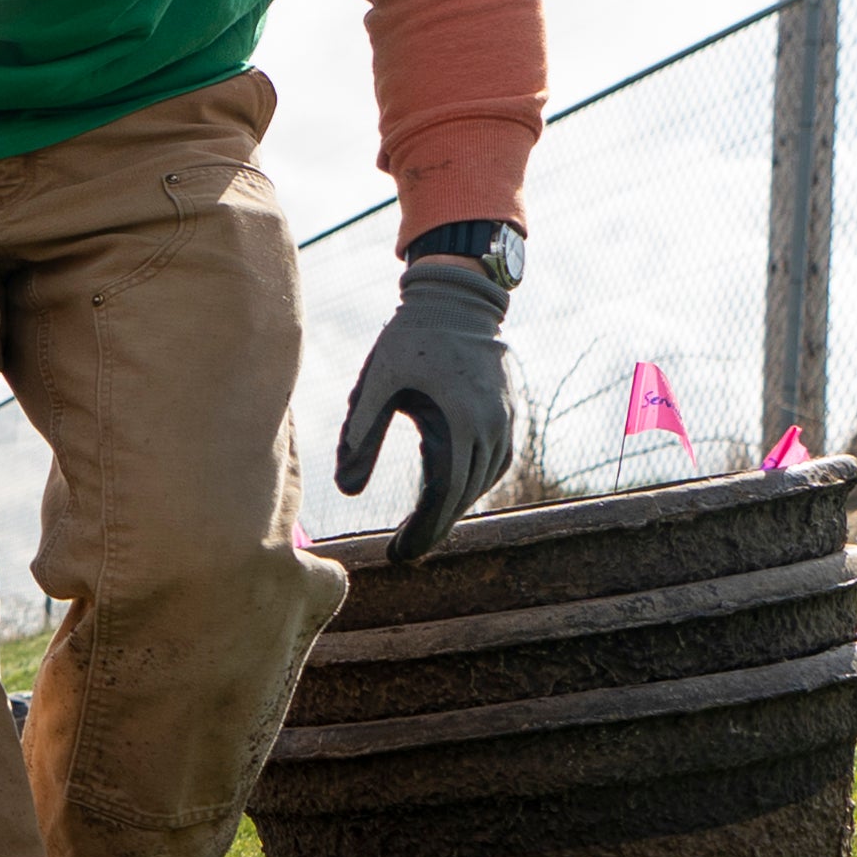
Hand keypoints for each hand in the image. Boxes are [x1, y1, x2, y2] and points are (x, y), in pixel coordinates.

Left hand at [334, 258, 516, 562]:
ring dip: (453, 508)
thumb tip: (346, 490)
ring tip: (422, 529)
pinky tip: (449, 494)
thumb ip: (359, 436)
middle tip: (405, 552)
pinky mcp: (510, 415)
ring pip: (482, 483)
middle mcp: (491, 427)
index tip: (399, 554)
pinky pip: (495, 463)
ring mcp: (506, 421)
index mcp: (458, 422)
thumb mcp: (374, 385)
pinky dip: (472, 484)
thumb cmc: (408, 340)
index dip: (421, 530)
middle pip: (463, 496)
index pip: (442, 495)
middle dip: (434, 528)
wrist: (456, 301)